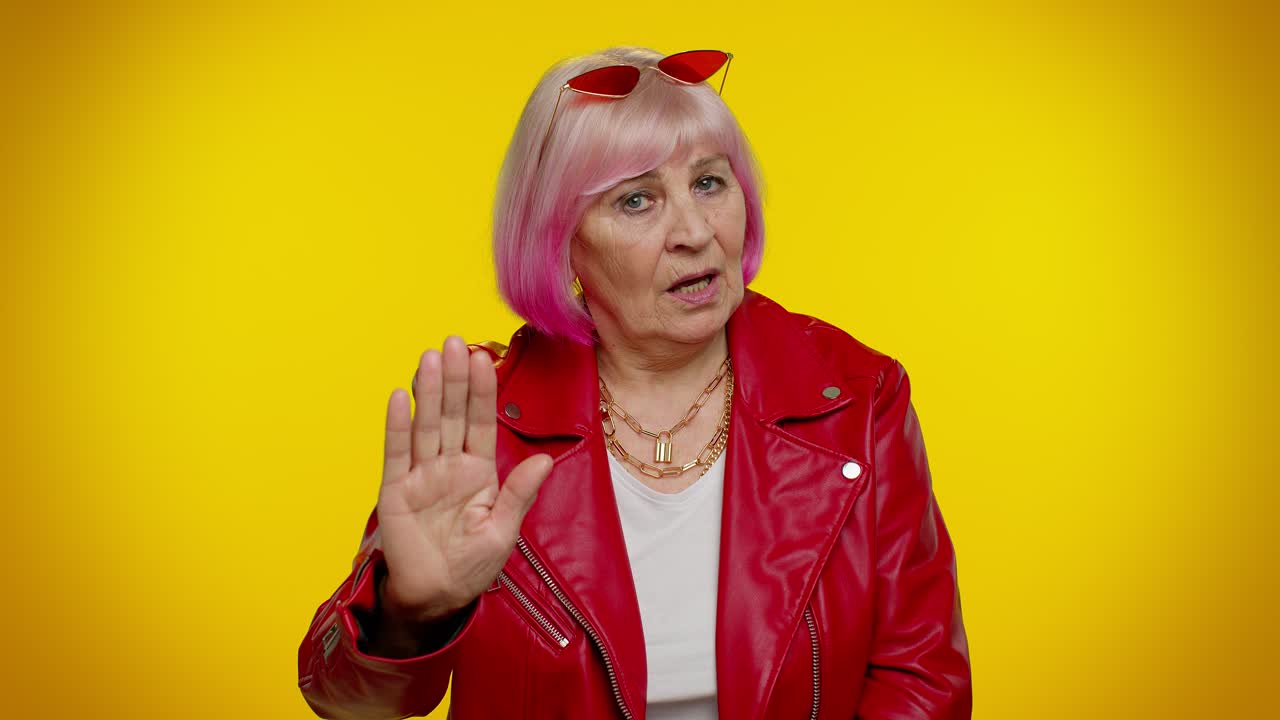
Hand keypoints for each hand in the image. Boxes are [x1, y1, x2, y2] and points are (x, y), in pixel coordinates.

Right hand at [376, 336, 551, 623]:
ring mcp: (420, 476)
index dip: (481, 391)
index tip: (483, 358)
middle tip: (453, 341)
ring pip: (426, 426)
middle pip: (452, 415)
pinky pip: (396, 454)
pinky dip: (397, 426)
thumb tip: (545, 461)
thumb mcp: (503, 530)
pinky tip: (398, 398)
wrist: (435, 598)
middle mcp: (448, 466)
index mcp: (479, 472)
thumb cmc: (472, 566)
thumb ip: (519, 494)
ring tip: (430, 357)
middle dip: (454, 379)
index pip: (481, 423)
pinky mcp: (395, 492)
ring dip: (428, 393)